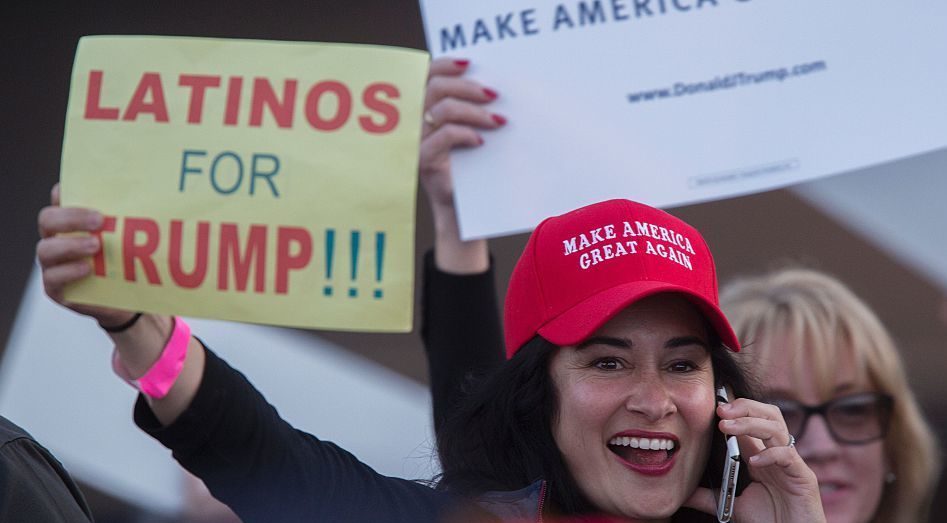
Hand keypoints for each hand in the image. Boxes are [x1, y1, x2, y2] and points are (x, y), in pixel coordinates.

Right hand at [36, 183, 135, 327]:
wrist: (129, 302)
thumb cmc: (129, 263)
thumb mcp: (134, 238)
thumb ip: (136, 219)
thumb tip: (163, 196)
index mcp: (73, 221)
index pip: (60, 197)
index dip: (64, 191)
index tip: (82, 189)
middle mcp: (57, 238)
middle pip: (48, 219)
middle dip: (71, 217)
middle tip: (99, 219)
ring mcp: (53, 264)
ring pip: (46, 249)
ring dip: (71, 245)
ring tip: (96, 245)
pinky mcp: (55, 288)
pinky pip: (53, 278)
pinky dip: (69, 272)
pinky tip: (87, 269)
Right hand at [419, 57, 503, 273]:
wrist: (467, 212)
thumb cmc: (475, 170)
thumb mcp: (477, 135)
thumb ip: (477, 111)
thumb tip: (497, 86)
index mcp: (427, 111)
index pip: (427, 76)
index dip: (446, 65)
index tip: (471, 63)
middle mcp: (417, 123)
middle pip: (433, 87)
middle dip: (466, 86)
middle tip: (493, 95)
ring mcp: (418, 142)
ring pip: (440, 109)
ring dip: (472, 110)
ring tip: (497, 120)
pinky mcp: (424, 161)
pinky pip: (443, 137)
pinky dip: (465, 134)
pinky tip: (481, 141)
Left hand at [685, 398, 824, 522]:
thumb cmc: (769, 521)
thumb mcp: (732, 506)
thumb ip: (709, 497)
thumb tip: (682, 494)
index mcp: (761, 455)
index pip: (750, 421)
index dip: (734, 410)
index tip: (713, 405)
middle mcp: (777, 453)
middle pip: (767, 414)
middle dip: (744, 407)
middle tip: (721, 410)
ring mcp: (791, 463)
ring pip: (776, 428)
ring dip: (750, 423)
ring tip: (728, 427)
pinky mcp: (803, 477)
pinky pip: (788, 455)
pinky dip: (770, 454)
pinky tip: (753, 461)